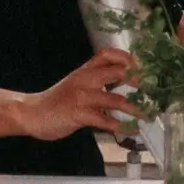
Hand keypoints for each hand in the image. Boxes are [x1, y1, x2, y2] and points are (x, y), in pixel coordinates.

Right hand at [14, 47, 134, 140]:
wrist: (32, 113)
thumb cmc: (57, 101)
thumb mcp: (76, 84)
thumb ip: (97, 82)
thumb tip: (125, 84)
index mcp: (85, 70)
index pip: (107, 54)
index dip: (126, 58)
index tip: (141, 67)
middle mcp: (85, 79)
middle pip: (117, 72)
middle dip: (138, 81)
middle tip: (152, 91)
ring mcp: (81, 96)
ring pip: (115, 99)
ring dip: (134, 108)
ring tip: (146, 114)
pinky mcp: (78, 114)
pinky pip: (104, 120)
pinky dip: (120, 125)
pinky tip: (129, 129)